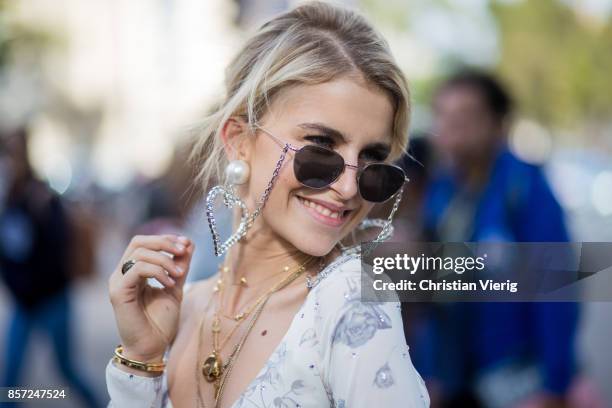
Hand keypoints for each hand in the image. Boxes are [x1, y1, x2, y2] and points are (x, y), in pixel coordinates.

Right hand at [108, 234, 194, 369]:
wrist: (152, 348)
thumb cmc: (160, 322)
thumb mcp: (175, 287)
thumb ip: (180, 266)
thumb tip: (189, 243)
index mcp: (133, 271)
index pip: (144, 242)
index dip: (165, 238)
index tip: (186, 244)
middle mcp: (122, 273)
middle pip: (138, 242)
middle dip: (164, 243)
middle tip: (183, 251)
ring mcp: (118, 282)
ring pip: (139, 254)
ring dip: (164, 260)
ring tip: (178, 274)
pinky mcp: (118, 293)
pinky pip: (137, 270)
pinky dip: (157, 272)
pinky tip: (169, 284)